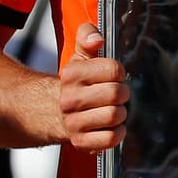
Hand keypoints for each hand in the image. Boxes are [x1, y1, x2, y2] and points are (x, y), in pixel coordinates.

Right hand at [57, 23, 128, 152]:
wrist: (56, 112)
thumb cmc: (78, 83)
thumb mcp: (80, 55)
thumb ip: (87, 36)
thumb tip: (96, 39)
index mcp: (71, 75)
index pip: (113, 70)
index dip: (118, 72)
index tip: (113, 75)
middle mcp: (69, 100)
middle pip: (116, 94)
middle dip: (122, 93)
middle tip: (115, 94)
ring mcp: (73, 122)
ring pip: (114, 116)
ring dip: (120, 113)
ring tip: (111, 109)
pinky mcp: (80, 142)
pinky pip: (110, 139)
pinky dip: (117, 133)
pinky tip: (110, 126)